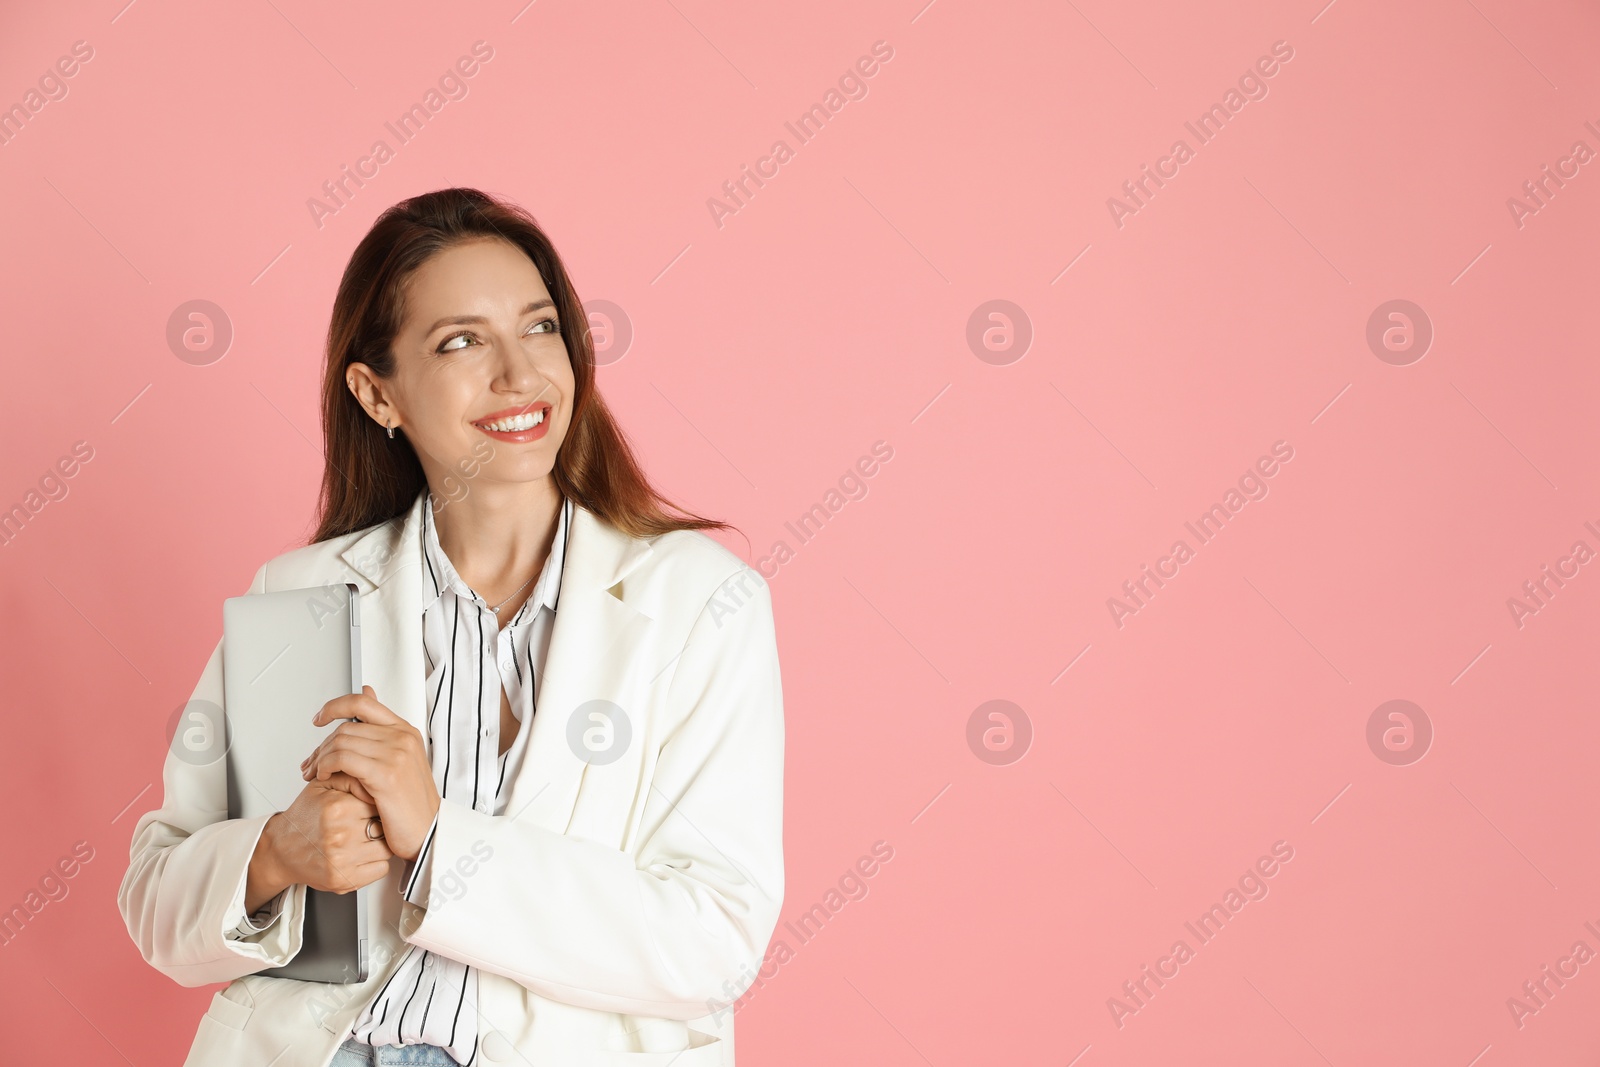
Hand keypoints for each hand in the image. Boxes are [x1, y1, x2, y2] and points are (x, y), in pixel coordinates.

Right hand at [261, 782, 393, 897]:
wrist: (281, 850)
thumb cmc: (304, 818)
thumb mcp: (323, 786)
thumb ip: (351, 778)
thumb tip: (376, 786)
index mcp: (338, 808)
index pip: (380, 804)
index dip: (376, 805)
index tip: (367, 809)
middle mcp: (340, 836)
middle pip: (385, 827)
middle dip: (379, 825)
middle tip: (364, 825)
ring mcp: (342, 861)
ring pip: (387, 849)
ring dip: (379, 845)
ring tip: (362, 840)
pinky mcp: (344, 880)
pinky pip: (382, 869)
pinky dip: (375, 863)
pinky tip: (361, 855)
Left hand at [301, 685, 439, 861]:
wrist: (429, 833)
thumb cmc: (412, 803)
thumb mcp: (400, 761)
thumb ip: (380, 731)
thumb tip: (367, 692)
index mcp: (405, 731)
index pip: (363, 703)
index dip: (334, 706)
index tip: (319, 718)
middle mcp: (402, 738)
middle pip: (346, 727)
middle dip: (321, 745)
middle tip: (311, 763)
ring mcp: (396, 754)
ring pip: (340, 742)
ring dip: (320, 758)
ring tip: (315, 773)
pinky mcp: (385, 774)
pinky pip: (343, 759)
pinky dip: (326, 766)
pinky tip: (324, 777)